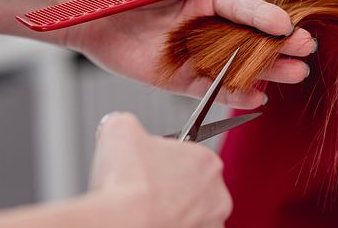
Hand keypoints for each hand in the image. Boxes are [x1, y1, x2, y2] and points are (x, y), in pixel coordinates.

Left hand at [62, 0, 315, 108]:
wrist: (78, 4)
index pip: (243, 7)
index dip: (265, 16)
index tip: (288, 25)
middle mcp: (204, 24)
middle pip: (248, 38)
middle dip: (278, 45)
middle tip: (304, 52)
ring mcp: (192, 52)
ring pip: (235, 65)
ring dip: (266, 71)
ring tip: (294, 75)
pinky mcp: (175, 77)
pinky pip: (208, 89)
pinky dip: (233, 94)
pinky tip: (257, 96)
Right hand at [90, 113, 230, 227]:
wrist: (124, 221)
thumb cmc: (127, 181)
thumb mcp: (120, 128)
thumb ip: (128, 121)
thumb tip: (123, 124)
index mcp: (207, 160)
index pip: (187, 155)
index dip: (164, 160)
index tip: (149, 167)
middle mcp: (217, 194)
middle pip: (193, 185)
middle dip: (172, 186)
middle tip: (146, 188)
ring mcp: (211, 223)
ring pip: (191, 212)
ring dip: (174, 209)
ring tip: (147, 208)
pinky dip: (170, 225)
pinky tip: (152, 221)